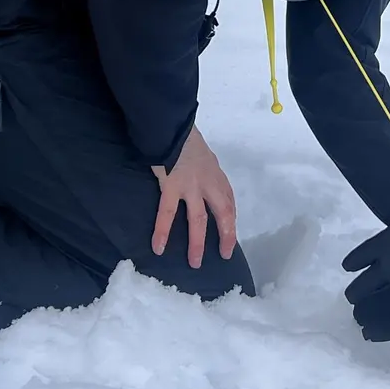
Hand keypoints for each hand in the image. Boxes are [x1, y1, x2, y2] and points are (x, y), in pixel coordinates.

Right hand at [151, 125, 236, 268]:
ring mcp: (191, 186)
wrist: (171, 126)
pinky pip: (167, 214)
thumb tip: (201, 181)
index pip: (228, 201)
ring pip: (198, 219)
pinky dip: (162, 232)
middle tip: (225, 254)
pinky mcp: (171, 186)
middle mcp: (209, 182)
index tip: (230, 233)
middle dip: (226, 235)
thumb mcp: (203, 155)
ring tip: (195, 262)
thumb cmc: (184, 138)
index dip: (230, 220)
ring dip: (198, 242)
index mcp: (215, 175)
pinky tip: (159, 247)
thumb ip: (204, 171)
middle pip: (223, 213)